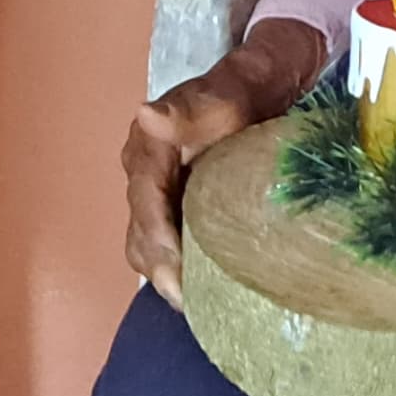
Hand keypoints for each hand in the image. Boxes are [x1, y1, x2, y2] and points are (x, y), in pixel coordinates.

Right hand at [120, 22, 327, 301]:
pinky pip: (163, 247)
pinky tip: (199, 293)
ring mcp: (156, 195)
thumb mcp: (220, 97)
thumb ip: (184, 111)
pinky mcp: (172, 209)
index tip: (173, 266)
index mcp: (148, 149)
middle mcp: (143, 175)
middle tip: (186, 300)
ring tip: (193, 305)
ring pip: (146, 245)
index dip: (155, 235)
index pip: (144, 199)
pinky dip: (175, 271)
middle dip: (159, 267)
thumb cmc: (239, 95)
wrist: (255, 90)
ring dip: (164, 275)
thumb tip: (146, 114)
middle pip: (140, 231)